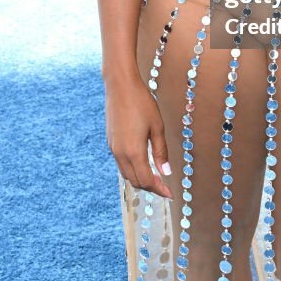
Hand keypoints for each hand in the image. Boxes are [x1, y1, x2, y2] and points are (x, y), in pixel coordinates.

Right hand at [104, 72, 172, 198]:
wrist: (120, 86)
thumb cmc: (142, 103)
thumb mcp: (157, 127)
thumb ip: (160, 151)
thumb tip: (166, 172)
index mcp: (134, 152)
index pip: (147, 180)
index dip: (159, 189)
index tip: (170, 194)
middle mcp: (120, 154)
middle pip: (135, 181)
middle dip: (150, 187)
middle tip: (165, 187)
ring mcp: (113, 148)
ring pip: (126, 174)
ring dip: (140, 179)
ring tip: (155, 177)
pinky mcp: (110, 142)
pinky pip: (121, 163)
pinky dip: (132, 169)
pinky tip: (142, 163)